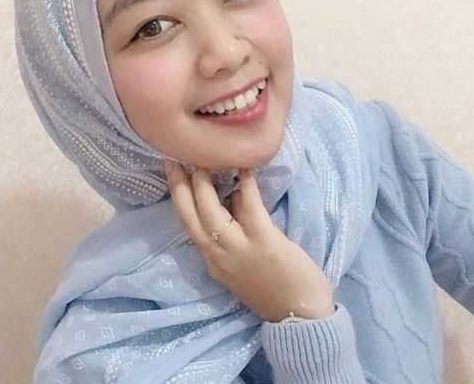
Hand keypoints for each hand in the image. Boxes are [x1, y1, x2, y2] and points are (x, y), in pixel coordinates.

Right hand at [164, 161, 334, 322]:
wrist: (300, 317)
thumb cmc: (272, 289)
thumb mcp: (238, 267)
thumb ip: (231, 236)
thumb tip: (231, 196)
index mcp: (211, 260)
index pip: (187, 223)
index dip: (178, 197)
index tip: (173, 173)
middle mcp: (216, 255)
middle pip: (189, 215)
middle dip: (179, 184)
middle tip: (174, 156)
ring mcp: (238, 248)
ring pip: (210, 210)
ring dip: (202, 181)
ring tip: (201, 156)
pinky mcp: (263, 240)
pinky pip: (249, 205)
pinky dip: (245, 182)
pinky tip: (243, 164)